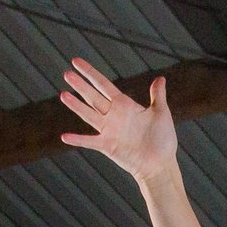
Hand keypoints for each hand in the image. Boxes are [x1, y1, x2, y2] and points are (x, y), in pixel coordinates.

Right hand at [60, 58, 177, 182]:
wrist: (161, 164)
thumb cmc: (163, 140)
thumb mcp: (161, 113)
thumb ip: (157, 96)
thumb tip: (161, 78)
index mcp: (124, 104)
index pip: (102, 84)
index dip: (90, 73)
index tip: (76, 62)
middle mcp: (113, 115)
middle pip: (92, 96)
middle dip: (80, 85)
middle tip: (66, 74)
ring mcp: (109, 131)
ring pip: (89, 114)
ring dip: (76, 105)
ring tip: (63, 95)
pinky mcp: (108, 146)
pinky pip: (90, 141)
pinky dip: (78, 140)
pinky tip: (64, 137)